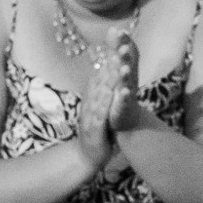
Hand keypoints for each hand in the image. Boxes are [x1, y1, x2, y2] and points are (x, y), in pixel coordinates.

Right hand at [76, 55, 116, 171]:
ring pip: (98, 96)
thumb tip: (107, 73)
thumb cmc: (96, 132)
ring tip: (115, 68)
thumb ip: (102, 93)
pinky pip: (98, 115)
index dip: (108, 61)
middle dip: (108, 65)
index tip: (117, 45)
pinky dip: (103, 104)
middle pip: (98, 82)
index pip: (99, 77)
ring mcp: (88, 117)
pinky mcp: (92, 131)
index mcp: (91, 99)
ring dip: (106, 81)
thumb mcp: (98, 109)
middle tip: (117, 49)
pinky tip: (110, 95)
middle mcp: (88, 105)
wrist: (85, 157)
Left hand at [106, 29, 141, 131]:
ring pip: (128, 81)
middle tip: (123, 47)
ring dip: (126, 74)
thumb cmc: (121, 88)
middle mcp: (130, 77)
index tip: (119, 31)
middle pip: (129, 64)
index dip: (124, 42)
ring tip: (123, 68)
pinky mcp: (124, 105)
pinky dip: (125, 95)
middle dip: (126, 56)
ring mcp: (128, 91)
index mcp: (127, 67)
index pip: (128, 52)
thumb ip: (114, 48)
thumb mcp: (117, 67)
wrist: (125, 115)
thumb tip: (113, 27)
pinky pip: (126, 100)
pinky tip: (124, 91)